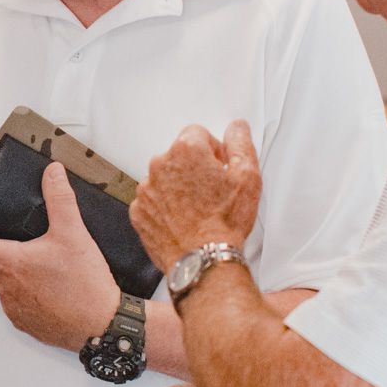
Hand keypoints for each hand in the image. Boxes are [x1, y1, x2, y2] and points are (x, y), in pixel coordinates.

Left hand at [0, 162, 119, 351]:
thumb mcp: (74, 235)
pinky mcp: (27, 323)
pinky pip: (12, 302)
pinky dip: (17, 288)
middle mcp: (6, 288)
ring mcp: (14, 309)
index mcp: (10, 263)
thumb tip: (52, 172)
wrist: (103, 328)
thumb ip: (60, 200)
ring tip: (16, 256)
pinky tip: (39, 283)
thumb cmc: (86, 284)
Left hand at [130, 120, 261, 269]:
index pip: (197, 134)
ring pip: (164, 178)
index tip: (219, 169)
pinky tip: (182, 220)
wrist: (203, 261)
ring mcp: (145, 189)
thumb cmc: (225, 221)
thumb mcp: (248, 176)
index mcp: (186, 150)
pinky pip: (152, 201)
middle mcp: (160, 165)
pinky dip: (164, 207)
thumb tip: (236, 126)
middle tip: (211, 192)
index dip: (212, 150)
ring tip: (197, 209)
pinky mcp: (138, 211)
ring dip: (178, 187)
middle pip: (178, 155)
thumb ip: (240, 144)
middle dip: (194, 168)